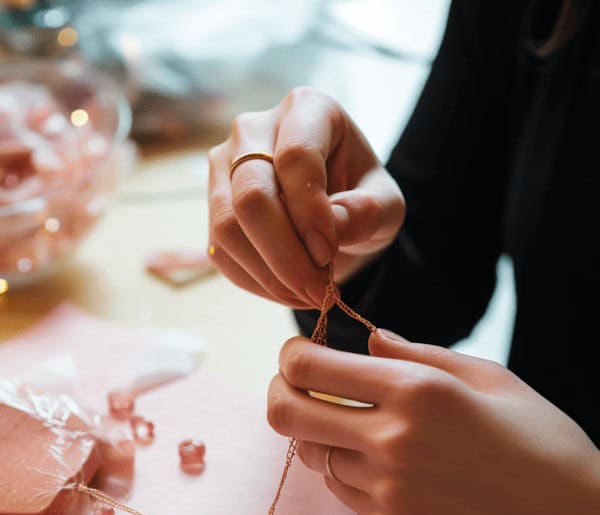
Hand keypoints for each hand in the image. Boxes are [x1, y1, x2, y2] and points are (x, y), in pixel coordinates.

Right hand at [207, 86, 404, 308]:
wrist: (334, 214)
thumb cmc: (362, 199)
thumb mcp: (386, 205)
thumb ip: (370, 212)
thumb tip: (334, 226)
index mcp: (307, 109)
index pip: (296, 156)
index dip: (311, 213)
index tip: (329, 255)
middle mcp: (254, 129)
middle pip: (251, 195)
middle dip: (285, 254)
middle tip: (318, 291)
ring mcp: (225, 166)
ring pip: (227, 227)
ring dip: (269, 275)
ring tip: (308, 295)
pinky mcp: (213, 206)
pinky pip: (221, 252)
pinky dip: (255, 282)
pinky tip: (288, 292)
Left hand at [267, 330, 599, 514]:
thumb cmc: (542, 443)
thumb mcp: (491, 379)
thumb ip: (419, 354)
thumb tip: (368, 338)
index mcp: (417, 391)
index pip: (309, 366)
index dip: (291, 356)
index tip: (297, 355)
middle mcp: (392, 442)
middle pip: (287, 414)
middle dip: (280, 394)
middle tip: (294, 389)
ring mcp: (386, 496)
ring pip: (317, 458)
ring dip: (327, 441)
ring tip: (366, 435)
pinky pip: (346, 499)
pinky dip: (356, 481)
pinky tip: (398, 477)